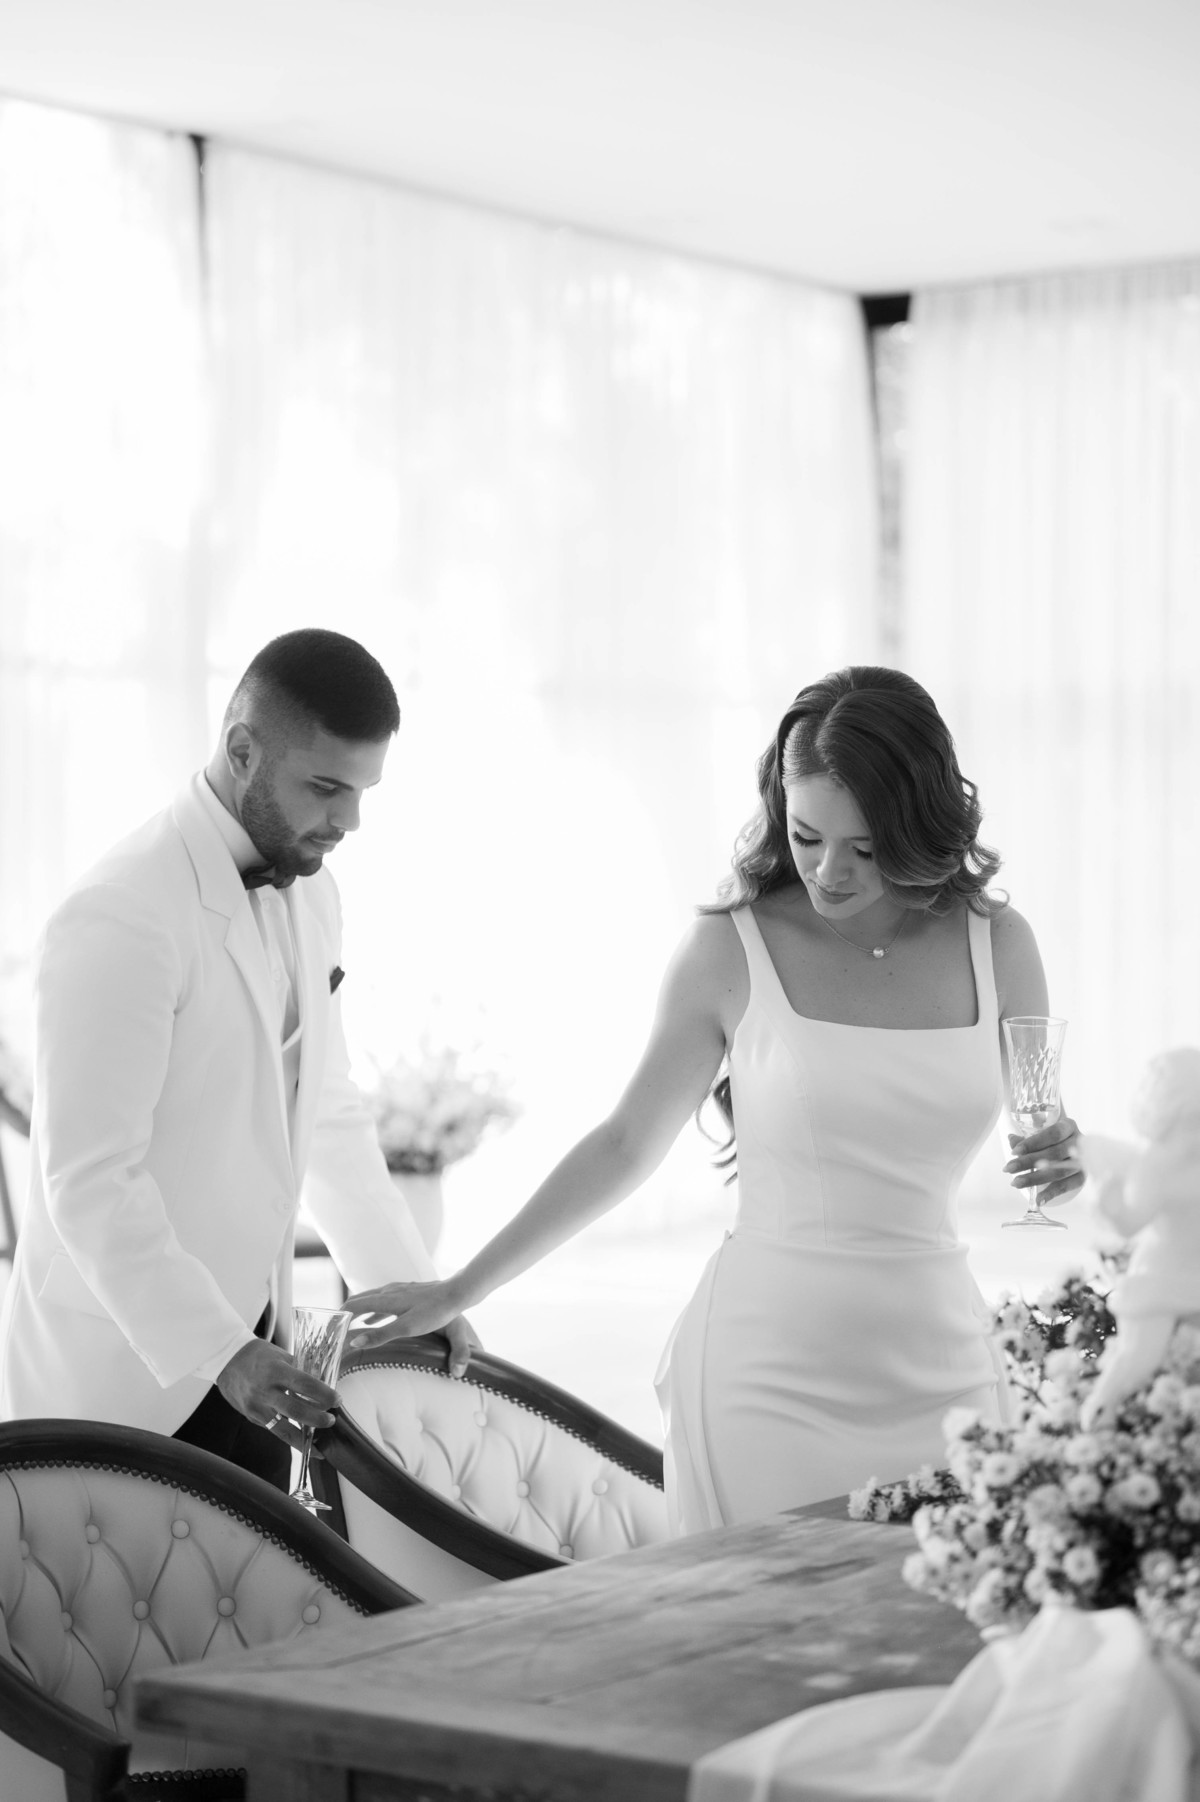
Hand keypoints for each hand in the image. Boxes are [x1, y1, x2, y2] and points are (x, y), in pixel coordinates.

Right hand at [216, 1339, 338, 1451]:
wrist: (227, 1360)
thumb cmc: (257, 1355)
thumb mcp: (280, 1355)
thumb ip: (300, 1369)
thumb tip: (323, 1381)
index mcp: (275, 1371)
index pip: (304, 1384)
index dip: (323, 1394)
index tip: (337, 1400)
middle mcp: (265, 1391)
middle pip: (296, 1410)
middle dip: (317, 1419)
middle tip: (331, 1420)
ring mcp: (257, 1407)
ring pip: (283, 1429)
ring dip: (304, 1437)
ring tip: (320, 1440)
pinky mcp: (252, 1417)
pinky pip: (274, 1430)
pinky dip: (290, 1438)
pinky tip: (304, 1443)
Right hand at [344, 1278, 481, 1376]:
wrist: (457, 1294)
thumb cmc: (435, 1312)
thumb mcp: (408, 1328)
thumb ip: (382, 1335)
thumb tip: (354, 1341)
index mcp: (386, 1299)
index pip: (354, 1305)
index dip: (339, 1316)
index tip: (328, 1329)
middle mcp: (389, 1291)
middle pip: (359, 1300)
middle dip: (345, 1313)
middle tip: (333, 1329)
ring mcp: (398, 1291)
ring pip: (371, 1300)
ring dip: (358, 1311)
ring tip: (347, 1325)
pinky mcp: (408, 1294)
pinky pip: (383, 1302)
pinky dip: (372, 1311)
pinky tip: (372, 1320)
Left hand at [1003, 1112, 1083, 1205]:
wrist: (1072, 1153)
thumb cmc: (1052, 1141)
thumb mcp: (1041, 1136)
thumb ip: (1027, 1139)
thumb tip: (1012, 1139)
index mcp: (1068, 1126)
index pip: (1052, 1134)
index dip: (1033, 1143)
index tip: (1014, 1152)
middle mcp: (1079, 1142)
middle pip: (1054, 1154)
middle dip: (1028, 1162)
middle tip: (1009, 1168)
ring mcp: (1083, 1161)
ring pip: (1059, 1171)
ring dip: (1035, 1179)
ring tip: (1016, 1183)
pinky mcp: (1082, 1177)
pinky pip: (1067, 1186)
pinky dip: (1052, 1193)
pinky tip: (1038, 1200)